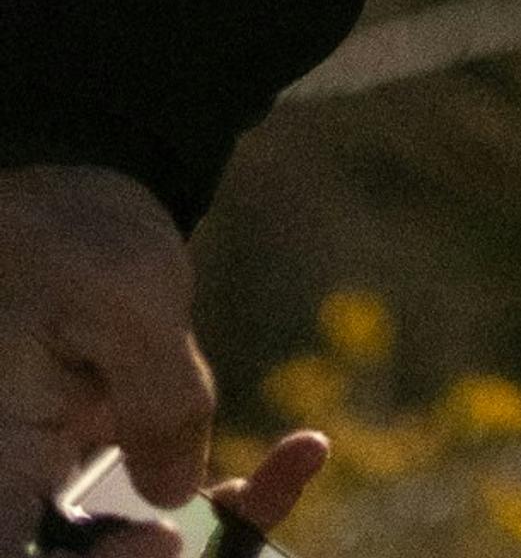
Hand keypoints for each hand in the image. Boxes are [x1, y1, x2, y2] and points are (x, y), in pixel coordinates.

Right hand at [0, 164, 327, 544]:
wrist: (69, 191)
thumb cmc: (71, 236)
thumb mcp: (126, 301)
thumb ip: (157, 400)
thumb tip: (176, 494)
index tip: (158, 540)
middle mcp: (16, 488)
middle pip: (79, 557)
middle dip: (161, 550)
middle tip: (246, 506)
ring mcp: (60, 484)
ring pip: (127, 543)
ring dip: (212, 534)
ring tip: (292, 468)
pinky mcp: (105, 464)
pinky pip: (157, 507)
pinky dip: (228, 497)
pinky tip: (301, 454)